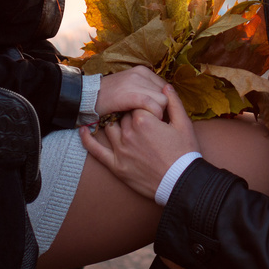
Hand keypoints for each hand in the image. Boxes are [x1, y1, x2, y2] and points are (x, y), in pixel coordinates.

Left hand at [81, 85, 199, 200]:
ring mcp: (120, 149)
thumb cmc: (185, 153)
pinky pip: (96, 150)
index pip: (136, 103)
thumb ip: (173, 102)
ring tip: (120, 121)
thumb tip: (165, 86)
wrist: (182, 182)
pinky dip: (87, 139)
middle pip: (123, 115)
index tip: (151, 112)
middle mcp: (128, 132)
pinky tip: (83, 130)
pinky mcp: (116, 165)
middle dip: (131, 114)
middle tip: (141, 119)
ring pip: (110, 127)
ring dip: (114, 122)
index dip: (144, 106)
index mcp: (144, 119)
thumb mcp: (184, 124)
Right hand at [96, 66, 167, 119]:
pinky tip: (147, 121)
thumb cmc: (109, 98)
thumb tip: (166, 101)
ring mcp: (136, 82)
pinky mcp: (131, 94)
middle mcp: (141, 73)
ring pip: (163, 100)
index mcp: (143, 71)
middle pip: (166, 94)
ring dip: (158, 113)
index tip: (157, 114)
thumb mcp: (130, 88)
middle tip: (155, 120)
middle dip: (163, 109)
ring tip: (149, 121)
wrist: (86, 97)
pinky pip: (153, 105)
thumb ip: (146, 90)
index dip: (164, 102)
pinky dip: (153, 115)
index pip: (165, 87)